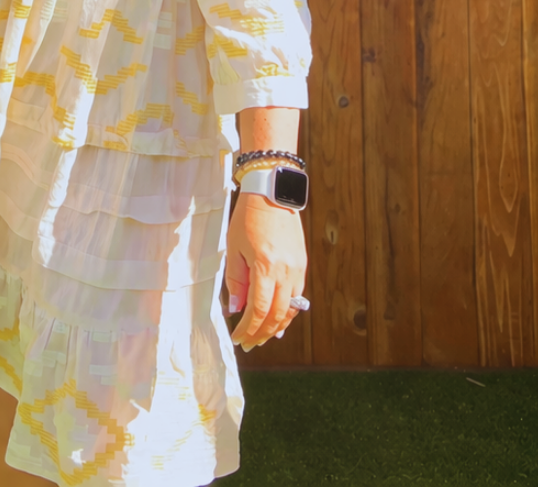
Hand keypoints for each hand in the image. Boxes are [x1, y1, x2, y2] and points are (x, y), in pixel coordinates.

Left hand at [225, 192, 306, 349]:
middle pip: (276, 315)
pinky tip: (279, 320)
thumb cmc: (248, 217)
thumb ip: (236, 280)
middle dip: (262, 333)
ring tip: (262, 337)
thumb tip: (236, 308)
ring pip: (290, 310)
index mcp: (266, 266)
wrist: (272, 192)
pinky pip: (297, 297)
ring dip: (276, 327)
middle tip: (249, 344)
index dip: (248, 328)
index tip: (238, 338)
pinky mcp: (302, 265)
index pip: (258, 310)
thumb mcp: (234, 247)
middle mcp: (285, 271)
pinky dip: (288, 312)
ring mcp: (297, 269)